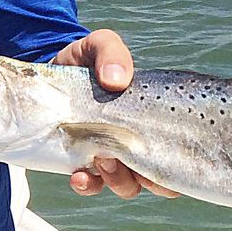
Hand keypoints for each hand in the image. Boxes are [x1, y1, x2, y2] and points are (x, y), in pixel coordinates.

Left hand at [53, 29, 178, 200]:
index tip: (165, 155)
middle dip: (150, 178)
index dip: (180, 165)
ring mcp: (110, 154)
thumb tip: (116, 80)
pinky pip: (91, 185)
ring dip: (119, 180)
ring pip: (127, 185)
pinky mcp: (81, 161)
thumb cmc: (85, 58)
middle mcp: (136, 142)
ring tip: (103, 159)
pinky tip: (78, 176)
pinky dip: (87, 185)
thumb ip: (111, 53)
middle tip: (130, 155)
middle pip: (158, 178)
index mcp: (151, 118)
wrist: (50, 66)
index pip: (179, 151)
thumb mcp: (100, 45)